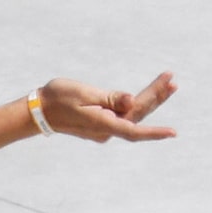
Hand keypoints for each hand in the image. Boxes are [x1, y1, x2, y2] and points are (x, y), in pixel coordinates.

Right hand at [38, 72, 177, 142]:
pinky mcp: (103, 123)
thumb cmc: (58, 98)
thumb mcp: (84, 94)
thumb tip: (131, 100)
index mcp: (102, 124)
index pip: (133, 129)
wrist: (38, 110)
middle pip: (138, 115)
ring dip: (152, 98)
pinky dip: (139, 101)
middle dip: (157, 98)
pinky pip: (126, 114)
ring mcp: (105, 128)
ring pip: (134, 114)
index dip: (154, 132)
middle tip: (172, 79)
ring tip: (169, 82)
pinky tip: (150, 93)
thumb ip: (110, 98)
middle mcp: (106, 130)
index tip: (173, 133)